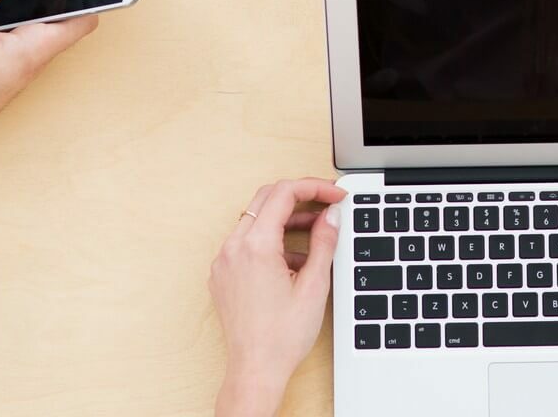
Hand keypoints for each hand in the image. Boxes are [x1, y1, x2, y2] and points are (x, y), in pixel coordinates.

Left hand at [210, 178, 347, 416]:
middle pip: (267, 199)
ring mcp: (224, 261)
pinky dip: (270, 239)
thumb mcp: (314, 285)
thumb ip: (324, 242)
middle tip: (327, 203)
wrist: (256, 370)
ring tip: (317, 232)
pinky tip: (294, 259)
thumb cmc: (282, 336)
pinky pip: (246, 242)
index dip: (315, 187)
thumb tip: (332, 215)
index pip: (284, 193)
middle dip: (300, 196)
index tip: (335, 194)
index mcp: (255, 246)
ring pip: (256, 220)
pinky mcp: (222, 274)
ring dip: (286, 219)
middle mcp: (233, 248)